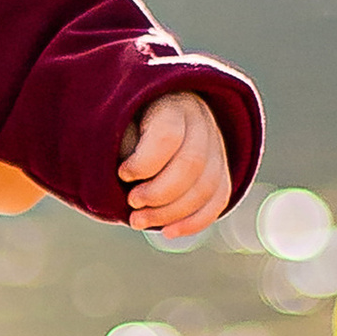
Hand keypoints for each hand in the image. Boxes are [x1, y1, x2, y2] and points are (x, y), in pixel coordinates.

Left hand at [122, 87, 229, 239]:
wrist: (145, 115)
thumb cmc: (122, 121)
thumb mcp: (116, 122)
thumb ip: (120, 144)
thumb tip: (125, 180)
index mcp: (172, 103)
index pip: (169, 135)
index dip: (144, 162)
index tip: (121, 174)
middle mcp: (201, 123)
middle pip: (192, 164)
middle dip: (158, 193)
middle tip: (131, 204)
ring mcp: (216, 147)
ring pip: (207, 187)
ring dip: (171, 213)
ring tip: (137, 222)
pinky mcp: (221, 171)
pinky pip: (217, 200)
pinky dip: (194, 221)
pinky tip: (167, 232)